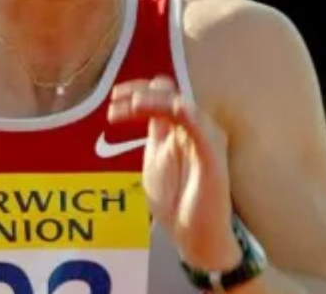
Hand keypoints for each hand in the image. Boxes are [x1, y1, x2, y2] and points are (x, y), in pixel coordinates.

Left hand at [108, 76, 241, 270]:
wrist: (194, 235)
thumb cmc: (177, 201)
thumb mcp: (155, 160)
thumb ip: (152, 133)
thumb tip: (136, 105)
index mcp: (177, 129)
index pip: (160, 94)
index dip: (136, 90)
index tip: (113, 97)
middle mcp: (193, 128)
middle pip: (169, 93)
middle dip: (139, 92)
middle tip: (116, 100)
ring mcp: (204, 140)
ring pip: (181, 105)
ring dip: (155, 101)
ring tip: (132, 106)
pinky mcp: (212, 156)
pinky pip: (201, 128)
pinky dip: (186, 114)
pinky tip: (172, 109)